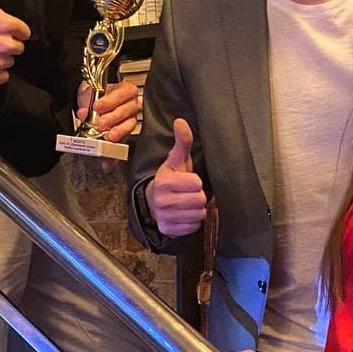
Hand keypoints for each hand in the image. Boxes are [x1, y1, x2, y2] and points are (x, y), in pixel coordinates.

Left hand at [77, 79, 139, 142]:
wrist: (95, 108)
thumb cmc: (97, 99)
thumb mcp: (90, 95)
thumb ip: (86, 102)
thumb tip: (83, 113)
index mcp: (125, 90)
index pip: (122, 93)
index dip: (109, 101)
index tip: (97, 107)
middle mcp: (132, 104)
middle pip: (126, 110)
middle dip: (113, 117)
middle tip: (101, 123)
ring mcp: (132, 118)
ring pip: (129, 124)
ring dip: (118, 130)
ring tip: (108, 135)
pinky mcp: (129, 132)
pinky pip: (127, 136)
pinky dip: (118, 138)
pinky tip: (111, 140)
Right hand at [146, 117, 206, 237]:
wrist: (153, 201)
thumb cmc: (170, 179)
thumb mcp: (176, 161)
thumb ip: (182, 142)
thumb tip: (181, 121)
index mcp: (164, 181)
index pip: (196, 183)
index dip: (195, 182)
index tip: (187, 181)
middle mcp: (161, 200)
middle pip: (199, 200)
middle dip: (197, 196)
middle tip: (188, 193)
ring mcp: (164, 217)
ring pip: (198, 215)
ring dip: (196, 209)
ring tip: (186, 203)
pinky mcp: (168, 230)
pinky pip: (193, 227)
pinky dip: (191, 222)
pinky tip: (183, 214)